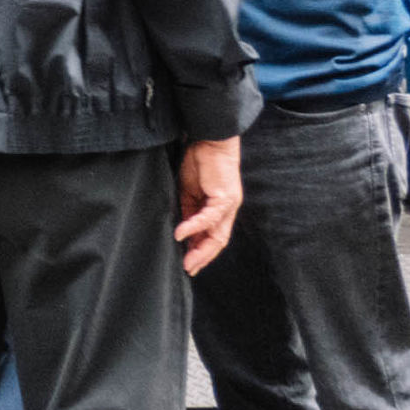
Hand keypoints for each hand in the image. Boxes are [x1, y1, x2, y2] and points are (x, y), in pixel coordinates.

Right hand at [175, 137, 242, 275]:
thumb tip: (181, 230)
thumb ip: (188, 210)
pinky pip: (208, 217)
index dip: (201, 251)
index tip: (188, 263)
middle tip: (189, 269)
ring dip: (201, 250)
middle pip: (218, 241)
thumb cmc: (199, 162)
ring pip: (217, 234)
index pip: (212, 236)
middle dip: (203, 257)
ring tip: (187, 260)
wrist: (210, 140)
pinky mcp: (224, 197)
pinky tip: (181, 234)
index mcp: (219, 209)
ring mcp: (228, 205)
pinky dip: (194, 226)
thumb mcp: (189, 191)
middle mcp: (227, 210)